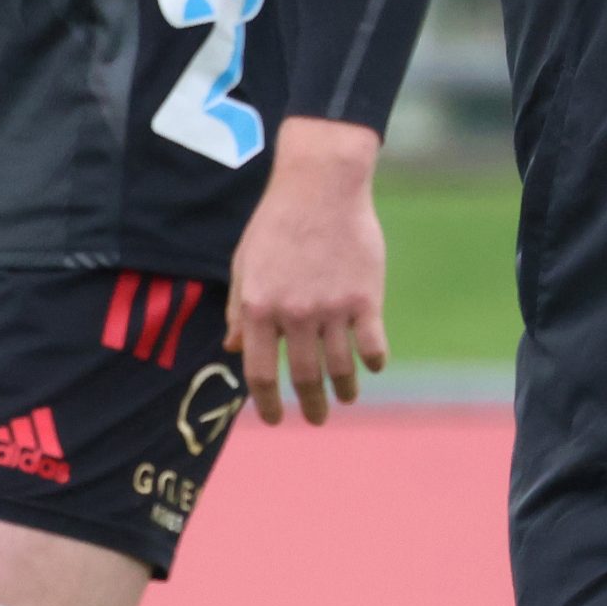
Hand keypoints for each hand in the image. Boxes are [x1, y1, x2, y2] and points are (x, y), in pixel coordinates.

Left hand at [225, 118, 389, 426]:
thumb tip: (232, 347)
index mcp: (257, 308)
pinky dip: (374, 361)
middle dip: (310, 406)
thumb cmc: (277, 222)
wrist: (320, 186)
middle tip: (315, 419)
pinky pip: (373, 344)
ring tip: (346, 399)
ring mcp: (332, 307)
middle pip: (303, 377)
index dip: (267, 404)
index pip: (260, 374)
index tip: (276, 420)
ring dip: (344, 391)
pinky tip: (372, 365)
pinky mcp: (366, 296)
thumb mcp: (244, 264)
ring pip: (341, 367)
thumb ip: (237, 310)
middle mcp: (294, 314)